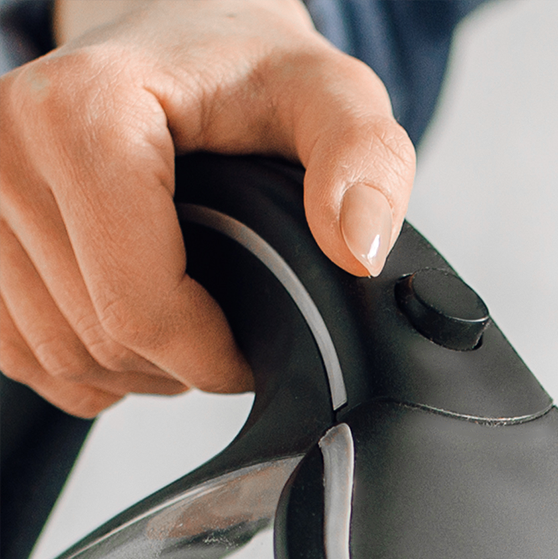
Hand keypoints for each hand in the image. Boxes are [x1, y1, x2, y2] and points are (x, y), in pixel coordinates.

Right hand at [0, 0, 414, 415]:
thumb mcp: (330, 98)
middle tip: (226, 317)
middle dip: (179, 361)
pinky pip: (24, 356)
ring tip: (185, 312)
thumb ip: (365, 162)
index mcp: (82, 110)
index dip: (212, 353)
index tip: (253, 340)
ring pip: (61, 357)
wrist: (176, 36)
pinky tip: (132, 317)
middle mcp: (6, 143)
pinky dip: (89, 364)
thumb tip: (359, 247)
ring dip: (137, 368)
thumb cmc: (246, 70)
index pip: (139, 307)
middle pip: (100, 339)